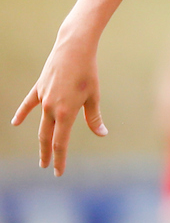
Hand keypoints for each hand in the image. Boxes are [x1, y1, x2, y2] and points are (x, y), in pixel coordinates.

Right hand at [11, 38, 107, 175]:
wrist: (74, 49)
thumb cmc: (88, 72)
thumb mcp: (94, 96)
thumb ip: (94, 117)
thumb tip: (101, 133)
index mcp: (66, 113)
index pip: (60, 143)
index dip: (60, 159)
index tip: (58, 173)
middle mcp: (51, 108)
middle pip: (47, 137)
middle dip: (48, 153)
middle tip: (47, 166)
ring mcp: (43, 98)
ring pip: (40, 124)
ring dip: (41, 139)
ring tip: (42, 153)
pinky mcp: (39, 88)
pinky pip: (29, 104)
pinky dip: (22, 113)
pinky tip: (15, 122)